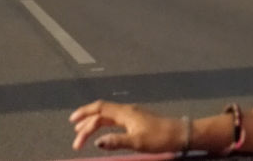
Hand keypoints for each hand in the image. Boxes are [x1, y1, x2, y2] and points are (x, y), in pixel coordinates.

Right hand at [69, 99, 186, 152]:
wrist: (179, 134)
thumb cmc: (159, 138)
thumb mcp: (137, 143)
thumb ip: (116, 141)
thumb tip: (97, 142)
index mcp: (125, 113)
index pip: (100, 110)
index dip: (85, 116)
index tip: (73, 127)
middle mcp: (127, 111)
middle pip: (101, 112)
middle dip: (86, 122)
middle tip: (75, 137)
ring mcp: (132, 114)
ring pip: (107, 115)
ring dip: (93, 123)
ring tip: (82, 134)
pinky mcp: (136, 120)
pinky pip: (114, 119)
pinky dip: (103, 125)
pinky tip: (102, 133)